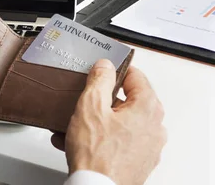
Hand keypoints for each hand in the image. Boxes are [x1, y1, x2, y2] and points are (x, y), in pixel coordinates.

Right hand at [52, 60, 166, 184]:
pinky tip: (76, 140)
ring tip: (73, 124)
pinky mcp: (137, 162)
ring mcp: (147, 147)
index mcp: (148, 108)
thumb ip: (99, 80)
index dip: (114, 71)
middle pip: (127, 101)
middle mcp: (154, 127)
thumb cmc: (97, 154)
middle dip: (100, 100)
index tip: (99, 72)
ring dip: (96, 121)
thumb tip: (105, 66)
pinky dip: (99, 137)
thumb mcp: (91, 105)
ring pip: (119, 122)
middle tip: (84, 100)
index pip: (135, 76)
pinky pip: (117, 141)